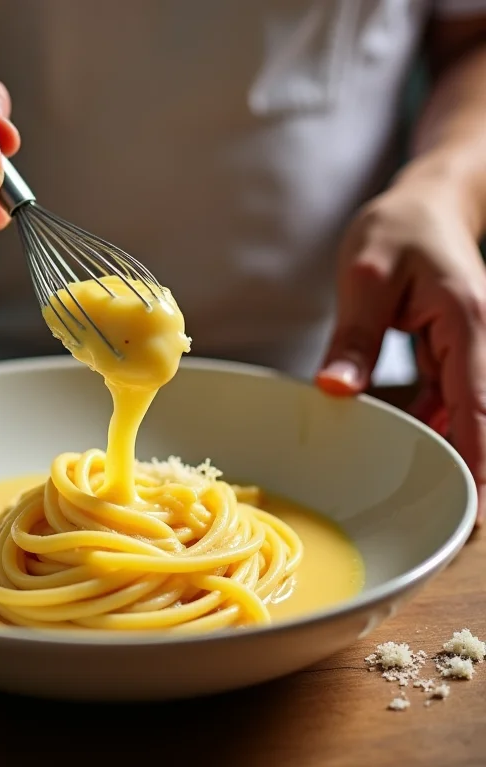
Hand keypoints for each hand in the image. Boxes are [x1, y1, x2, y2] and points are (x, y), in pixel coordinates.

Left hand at [316, 164, 485, 525]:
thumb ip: (355, 336)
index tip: (473, 511)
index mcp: (471, 324)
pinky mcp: (457, 356)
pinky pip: (448, 401)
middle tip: (445, 519)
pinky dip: (428, 421)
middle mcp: (483, 343)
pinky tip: (399, 435)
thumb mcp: (365, 277)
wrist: (423, 205)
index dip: (479, 460)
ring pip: (466, 415)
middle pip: (483, 419)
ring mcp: (473, 351)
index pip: (481, 406)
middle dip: (468, 467)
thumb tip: (338, 390)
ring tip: (416, 491)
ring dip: (445, 447)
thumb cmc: (397, 230)